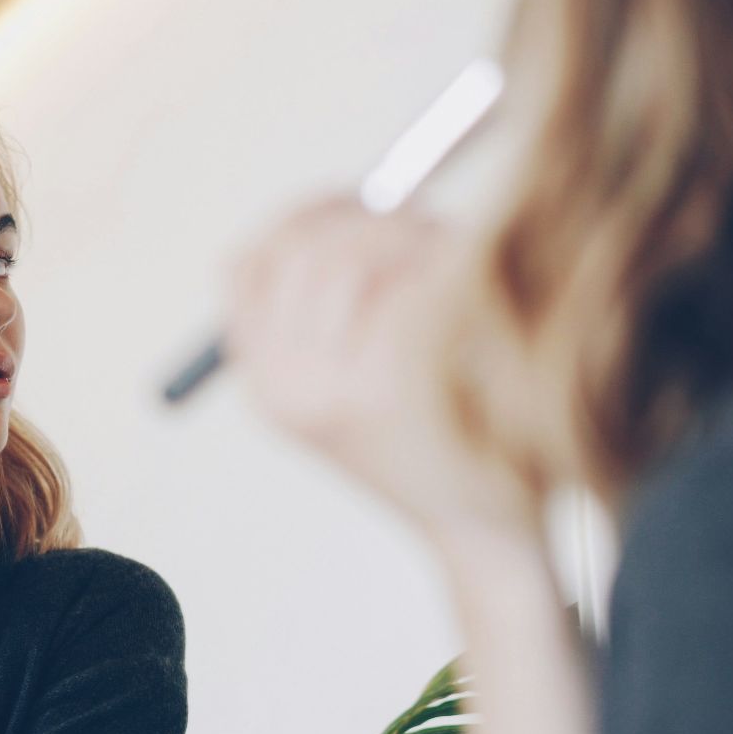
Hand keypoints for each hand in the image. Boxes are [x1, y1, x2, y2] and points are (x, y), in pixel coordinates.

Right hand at [224, 196, 536, 543]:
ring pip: (352, 253)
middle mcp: (283, 389)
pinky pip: (407, 278)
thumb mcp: (358, 386)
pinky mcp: (393, 383)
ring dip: (410, 237)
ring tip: (455, 265)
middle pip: (300, 248)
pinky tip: (475, 294)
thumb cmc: (443, 445)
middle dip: (367, 216)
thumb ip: (328, 307)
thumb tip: (339, 206)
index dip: (300, 218)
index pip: (244, 267)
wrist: (487, 533)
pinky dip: (444, 265)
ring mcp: (333, 389)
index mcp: (267, 388)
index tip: (354, 200)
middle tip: (425, 222)